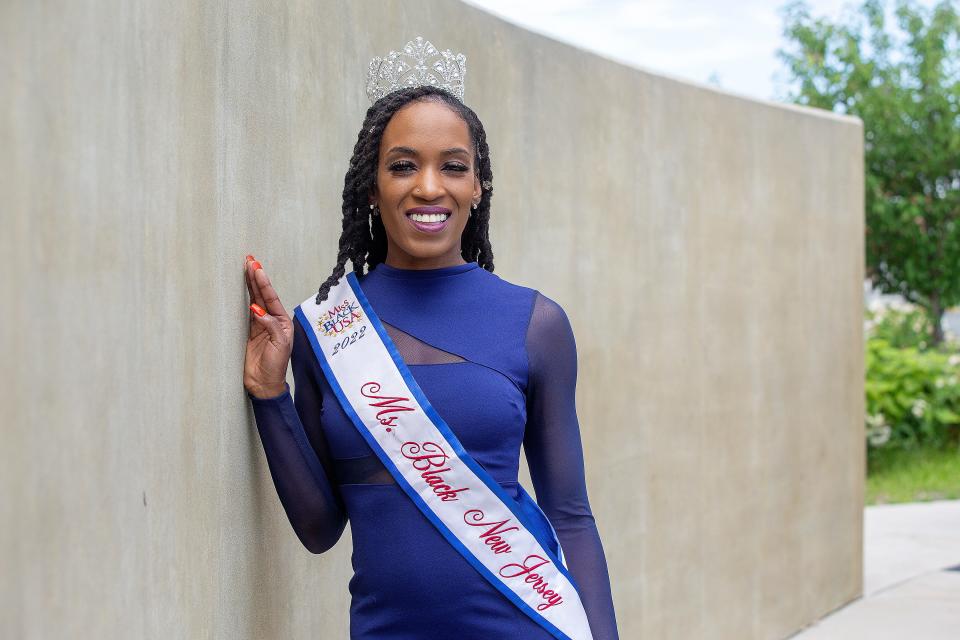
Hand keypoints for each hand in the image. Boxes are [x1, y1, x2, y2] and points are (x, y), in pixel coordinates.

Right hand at [243, 255, 293, 398]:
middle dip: (256, 278)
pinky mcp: (249, 332)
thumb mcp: (279, 345)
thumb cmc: (275, 366)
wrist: (264, 384)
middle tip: (250, 260)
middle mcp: (272, 320)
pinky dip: (244, 298)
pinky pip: (245, 311)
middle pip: (262, 295)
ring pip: (254, 300)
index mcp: (282, 322)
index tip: (256, 268)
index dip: (263, 283)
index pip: (271, 298)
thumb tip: (258, 310)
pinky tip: (241, 288)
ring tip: (246, 267)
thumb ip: (270, 326)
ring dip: (250, 285)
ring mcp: (259, 325)